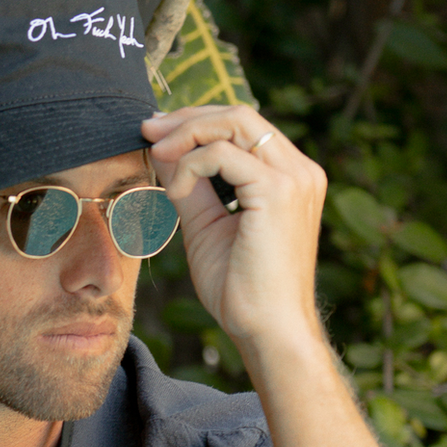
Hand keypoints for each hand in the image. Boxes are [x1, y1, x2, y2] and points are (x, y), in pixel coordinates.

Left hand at [142, 107, 326, 355]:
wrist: (268, 331)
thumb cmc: (241, 288)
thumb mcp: (206, 223)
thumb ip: (188, 182)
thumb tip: (161, 146)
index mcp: (290, 177)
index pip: (244, 126)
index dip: (197, 122)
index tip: (156, 132)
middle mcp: (300, 171)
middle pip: (240, 114)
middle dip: (187, 118)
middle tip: (147, 130)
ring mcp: (294, 178)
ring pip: (234, 122)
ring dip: (186, 132)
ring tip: (155, 152)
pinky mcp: (278, 191)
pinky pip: (221, 154)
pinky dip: (190, 165)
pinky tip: (176, 193)